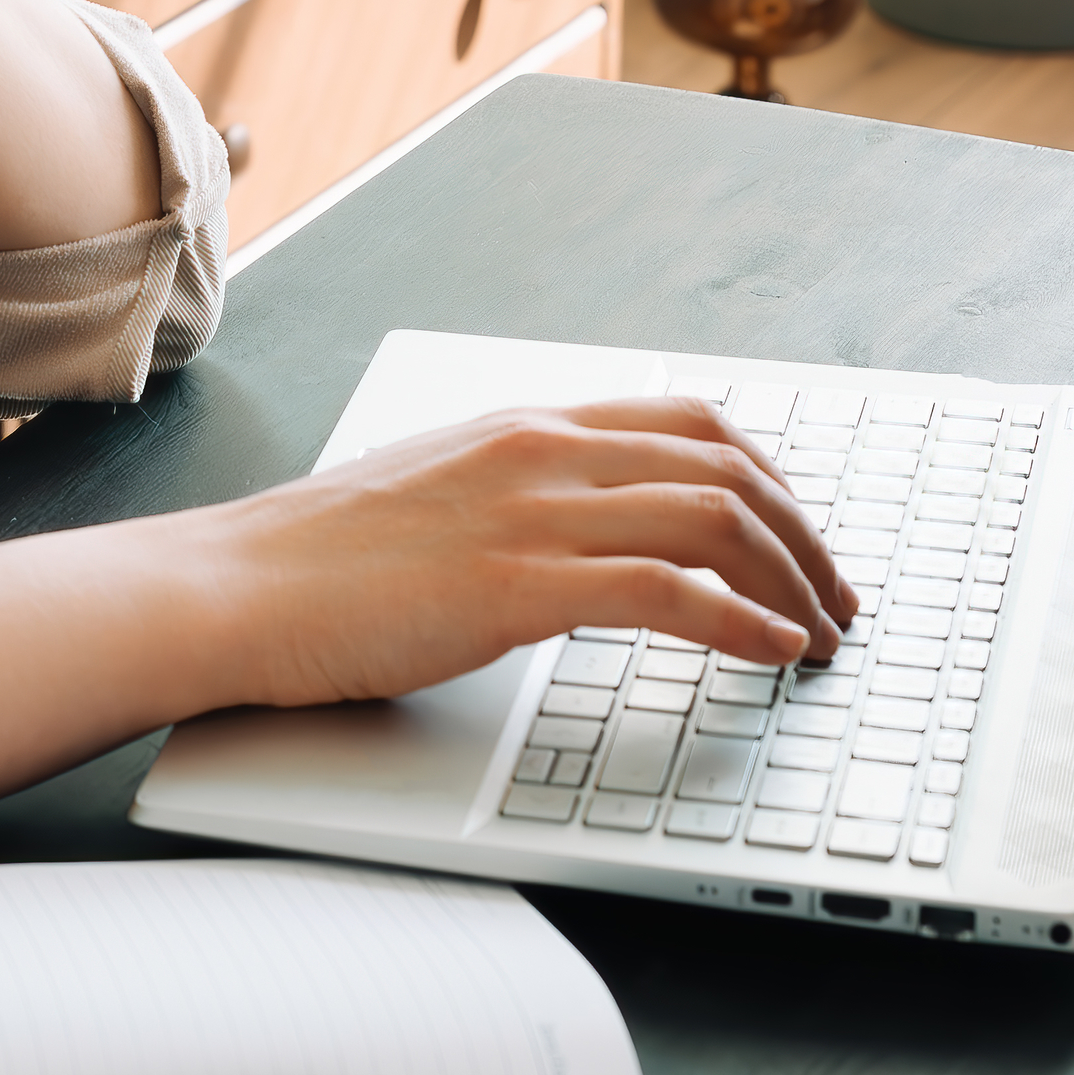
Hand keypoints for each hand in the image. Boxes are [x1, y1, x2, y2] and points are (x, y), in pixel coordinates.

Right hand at [198, 396, 856, 708]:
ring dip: (794, 583)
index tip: (802, 535)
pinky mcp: (518, 583)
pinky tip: (773, 653)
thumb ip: (509, 499)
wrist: (234, 586)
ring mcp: (531, 512)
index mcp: (523, 427)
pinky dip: (744, 623)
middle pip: (727, 464)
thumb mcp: (431, 497)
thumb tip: (576, 541)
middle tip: (840, 598)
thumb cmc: (315, 560)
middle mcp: (540, 451)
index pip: (689, 421)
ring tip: (824, 637)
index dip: (770, 476)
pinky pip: (670, 590)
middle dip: (806, 535)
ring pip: (716, 517)